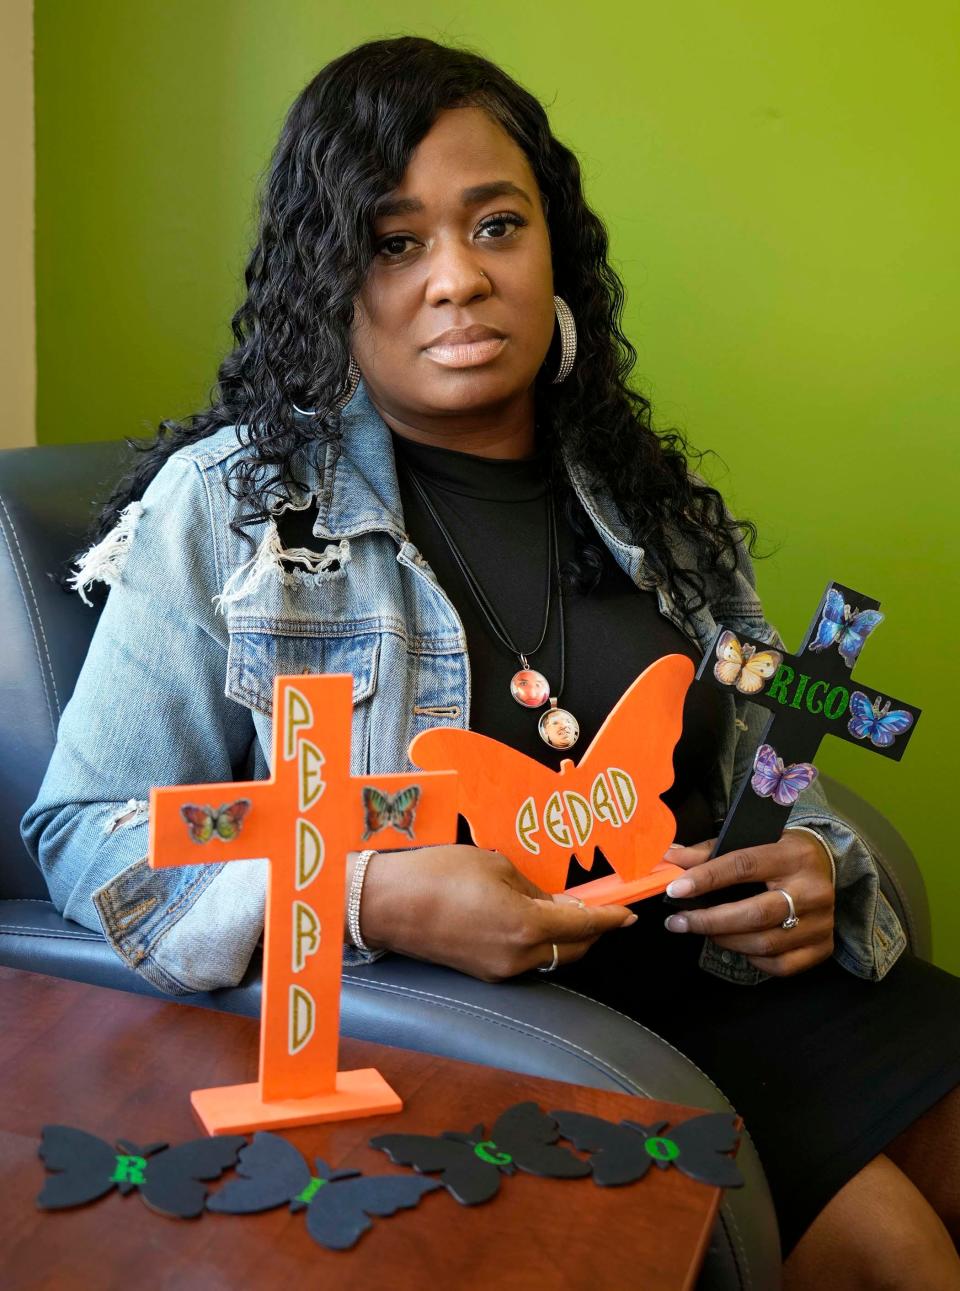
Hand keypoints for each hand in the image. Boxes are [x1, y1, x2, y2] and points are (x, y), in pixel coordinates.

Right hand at [354, 845, 636, 981]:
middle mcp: (517, 956)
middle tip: (601, 908)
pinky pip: (525, 961)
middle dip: (592, 932)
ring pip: (550, 959)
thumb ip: (534, 889)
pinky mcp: (482, 972)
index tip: (630, 913)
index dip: (612, 919)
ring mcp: (499, 970)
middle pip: (573, 951)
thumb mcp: (496, 866)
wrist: (386, 902)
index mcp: (525, 926)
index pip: (584, 927)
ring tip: (567, 912)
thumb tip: (558, 904)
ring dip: (565, 940)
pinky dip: (539, 945)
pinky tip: (533, 922)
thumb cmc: (437, 874)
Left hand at [661, 833, 834, 975]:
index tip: (675, 889)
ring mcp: (822, 922)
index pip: (744, 866)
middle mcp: (813, 890)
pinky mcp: (823, 947)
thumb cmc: (780, 852)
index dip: (706, 878)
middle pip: (755, 913)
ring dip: (725, 940)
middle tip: (678, 922)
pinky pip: (780, 965)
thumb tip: (670, 858)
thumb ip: (710, 850)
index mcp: (793, 855)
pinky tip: (736, 944)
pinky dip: (751, 958)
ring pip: (765, 943)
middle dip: (709, 920)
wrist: (828, 864)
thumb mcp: (752, 839)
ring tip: (702, 930)